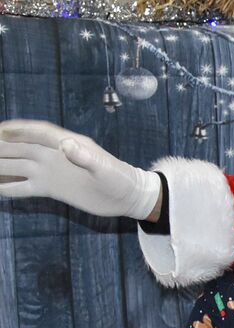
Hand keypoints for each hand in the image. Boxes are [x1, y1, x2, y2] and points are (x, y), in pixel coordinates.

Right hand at [0, 120, 161, 219]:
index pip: (39, 132)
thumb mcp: (106, 169)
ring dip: (1, 166)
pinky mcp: (52, 188)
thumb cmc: (120, 180)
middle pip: (22, 147)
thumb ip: (86, 157)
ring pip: (20, 166)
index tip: (1, 129)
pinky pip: (26, 186)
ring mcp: (52, 172)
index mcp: (69, 145)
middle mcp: (56, 156)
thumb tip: (66, 144)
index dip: (19, 129)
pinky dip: (10, 188)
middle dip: (2, 146)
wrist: (127, 198)